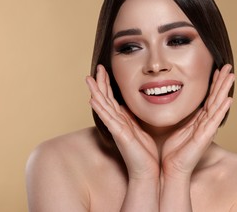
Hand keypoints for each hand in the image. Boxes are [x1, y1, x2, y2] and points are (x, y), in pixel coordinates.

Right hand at [86, 65, 158, 179]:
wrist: (147, 170)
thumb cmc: (144, 152)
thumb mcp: (139, 128)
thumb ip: (131, 117)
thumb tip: (126, 106)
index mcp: (122, 120)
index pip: (112, 98)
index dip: (107, 84)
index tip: (104, 70)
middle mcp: (116, 122)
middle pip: (105, 99)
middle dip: (100, 83)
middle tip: (96, 67)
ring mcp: (116, 128)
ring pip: (104, 106)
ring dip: (96, 92)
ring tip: (89, 79)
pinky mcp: (119, 135)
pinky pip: (108, 119)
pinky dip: (100, 109)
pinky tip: (93, 100)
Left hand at [161, 64, 234, 179]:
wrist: (171, 169)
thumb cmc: (174, 150)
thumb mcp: (177, 127)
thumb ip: (181, 116)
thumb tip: (174, 102)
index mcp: (198, 120)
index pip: (208, 98)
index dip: (213, 83)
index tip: (216, 69)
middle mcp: (205, 123)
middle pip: (216, 98)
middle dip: (222, 81)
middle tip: (228, 66)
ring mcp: (207, 130)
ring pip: (217, 105)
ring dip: (225, 90)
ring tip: (231, 75)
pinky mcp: (204, 137)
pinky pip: (214, 121)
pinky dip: (222, 109)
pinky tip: (229, 99)